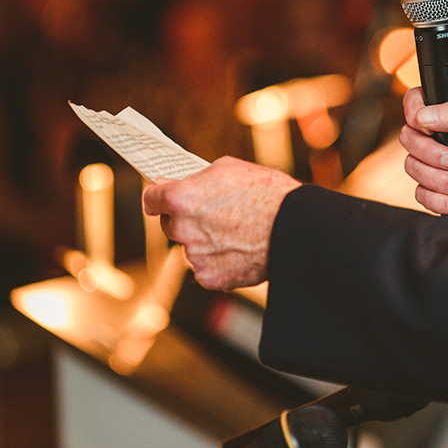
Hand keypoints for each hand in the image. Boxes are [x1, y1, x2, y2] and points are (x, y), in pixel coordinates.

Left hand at [142, 157, 300, 289]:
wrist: (296, 228)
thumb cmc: (268, 194)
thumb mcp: (229, 169)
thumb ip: (197, 179)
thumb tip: (180, 184)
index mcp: (181, 199)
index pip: (150, 199)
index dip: (158, 197)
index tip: (162, 199)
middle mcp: (183, 229)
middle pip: (170, 224)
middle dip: (186, 219)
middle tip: (213, 214)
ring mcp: (196, 256)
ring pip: (191, 248)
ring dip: (204, 242)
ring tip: (235, 232)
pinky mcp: (211, 278)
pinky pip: (206, 268)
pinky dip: (218, 262)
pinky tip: (239, 250)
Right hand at [399, 88, 447, 226]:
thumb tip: (423, 117)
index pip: (416, 101)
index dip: (414, 113)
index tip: (430, 129)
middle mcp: (441, 136)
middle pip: (408, 137)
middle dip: (430, 154)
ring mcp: (436, 164)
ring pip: (411, 167)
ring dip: (438, 181)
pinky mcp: (436, 190)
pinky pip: (420, 194)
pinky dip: (439, 200)